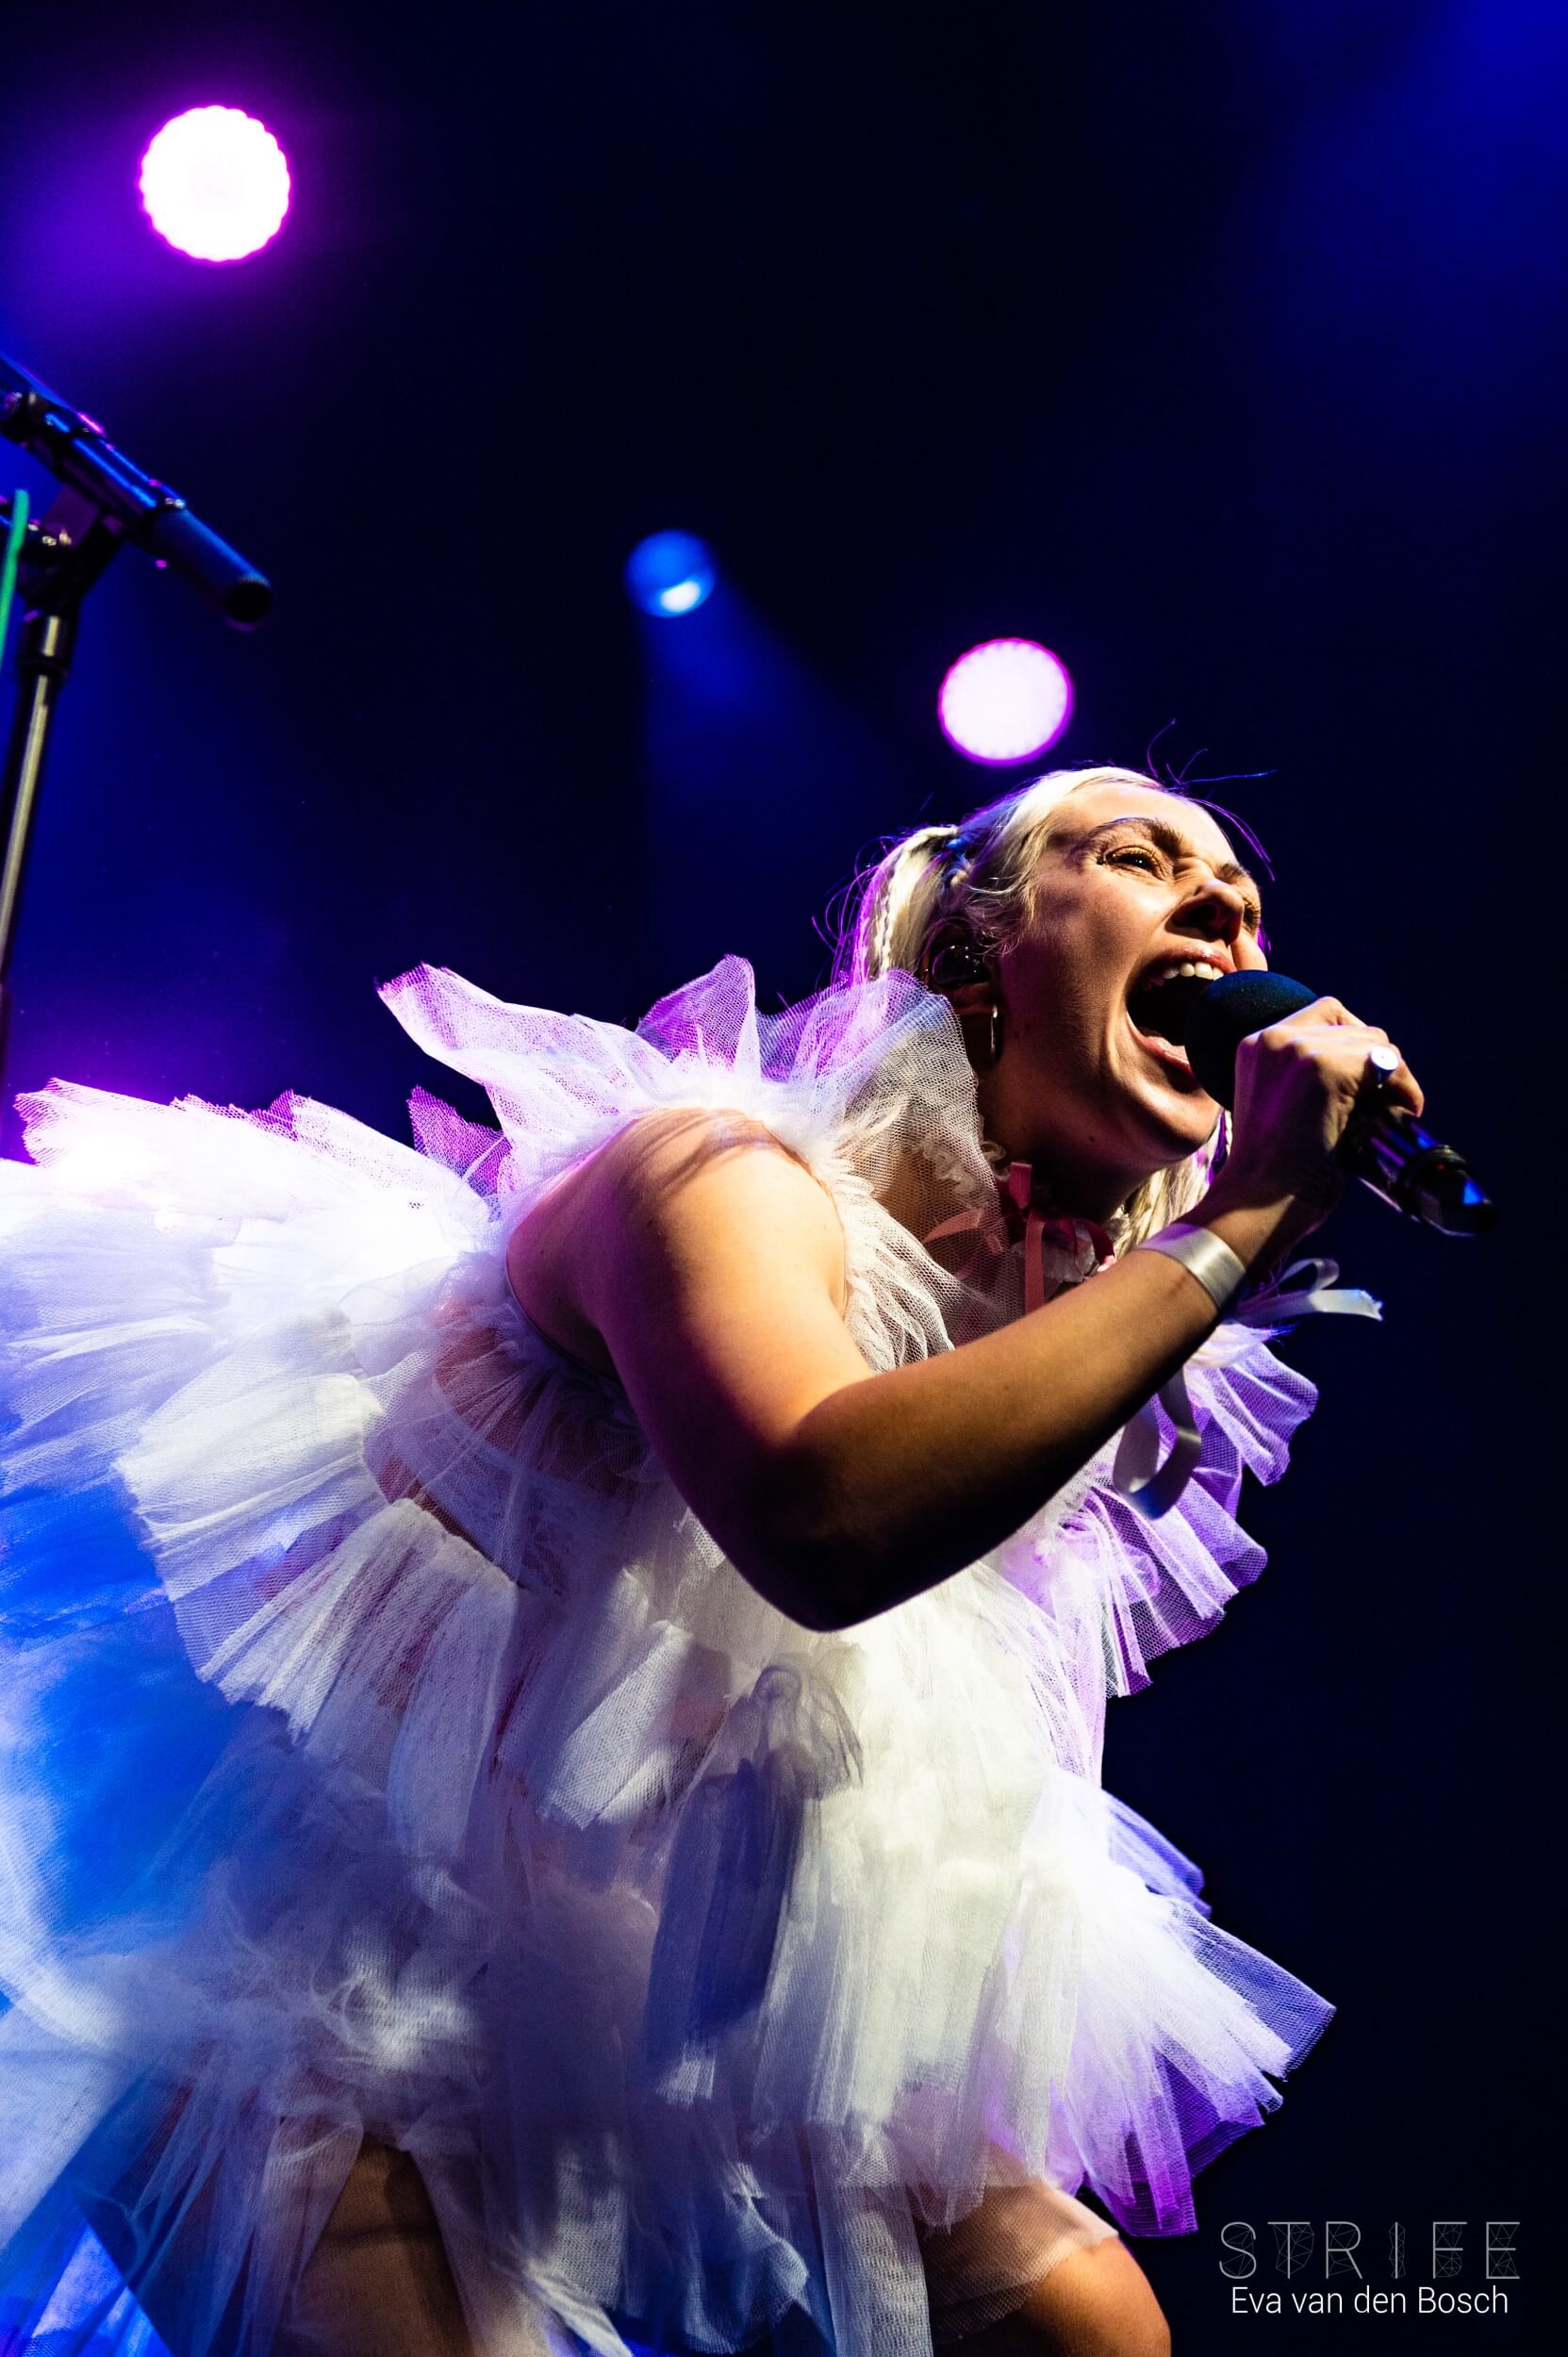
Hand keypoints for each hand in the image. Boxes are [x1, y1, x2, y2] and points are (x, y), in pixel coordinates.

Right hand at [1204, 996, 1424, 1246]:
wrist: (1257, 1203)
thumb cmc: (1272, 1175)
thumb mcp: (1279, 1109)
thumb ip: (1304, 1081)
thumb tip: (1367, 1076)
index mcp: (1256, 1046)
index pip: (1323, 1016)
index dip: (1353, 1043)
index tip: (1367, 1082)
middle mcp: (1273, 1039)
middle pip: (1353, 1025)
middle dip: (1378, 1061)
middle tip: (1389, 1101)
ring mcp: (1297, 1051)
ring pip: (1374, 1041)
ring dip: (1395, 1074)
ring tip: (1396, 1110)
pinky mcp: (1323, 1069)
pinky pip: (1385, 1061)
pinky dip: (1403, 1085)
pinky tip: (1404, 1111)